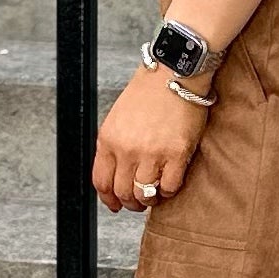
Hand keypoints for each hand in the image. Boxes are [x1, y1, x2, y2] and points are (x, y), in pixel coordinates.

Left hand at [93, 64, 210, 213]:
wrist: (174, 73)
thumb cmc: (148, 92)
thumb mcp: (118, 118)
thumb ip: (114, 145)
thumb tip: (116, 173)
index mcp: (108, 140)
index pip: (101, 181)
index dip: (108, 199)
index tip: (114, 205)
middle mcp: (127, 149)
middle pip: (122, 192)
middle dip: (130, 203)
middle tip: (138, 202)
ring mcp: (152, 153)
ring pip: (145, 194)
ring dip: (150, 200)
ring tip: (155, 194)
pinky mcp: (177, 154)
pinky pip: (170, 186)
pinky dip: (169, 191)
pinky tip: (170, 183)